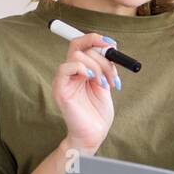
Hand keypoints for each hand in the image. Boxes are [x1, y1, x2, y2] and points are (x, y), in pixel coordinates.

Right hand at [52, 32, 120, 154]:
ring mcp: (63, 80)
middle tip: (113, 72)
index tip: (112, 44)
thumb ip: (105, 67)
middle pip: (80, 46)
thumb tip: (110, 48)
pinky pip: (65, 68)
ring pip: (77, 55)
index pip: (81, 44)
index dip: (95, 39)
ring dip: (97, 66)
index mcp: (81, 69)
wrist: (94, 134)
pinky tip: (94, 80)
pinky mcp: (60, 89)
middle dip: (102, 56)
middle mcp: (70, 72)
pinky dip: (83, 68)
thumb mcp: (106, 84)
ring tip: (105, 84)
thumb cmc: (98, 113)